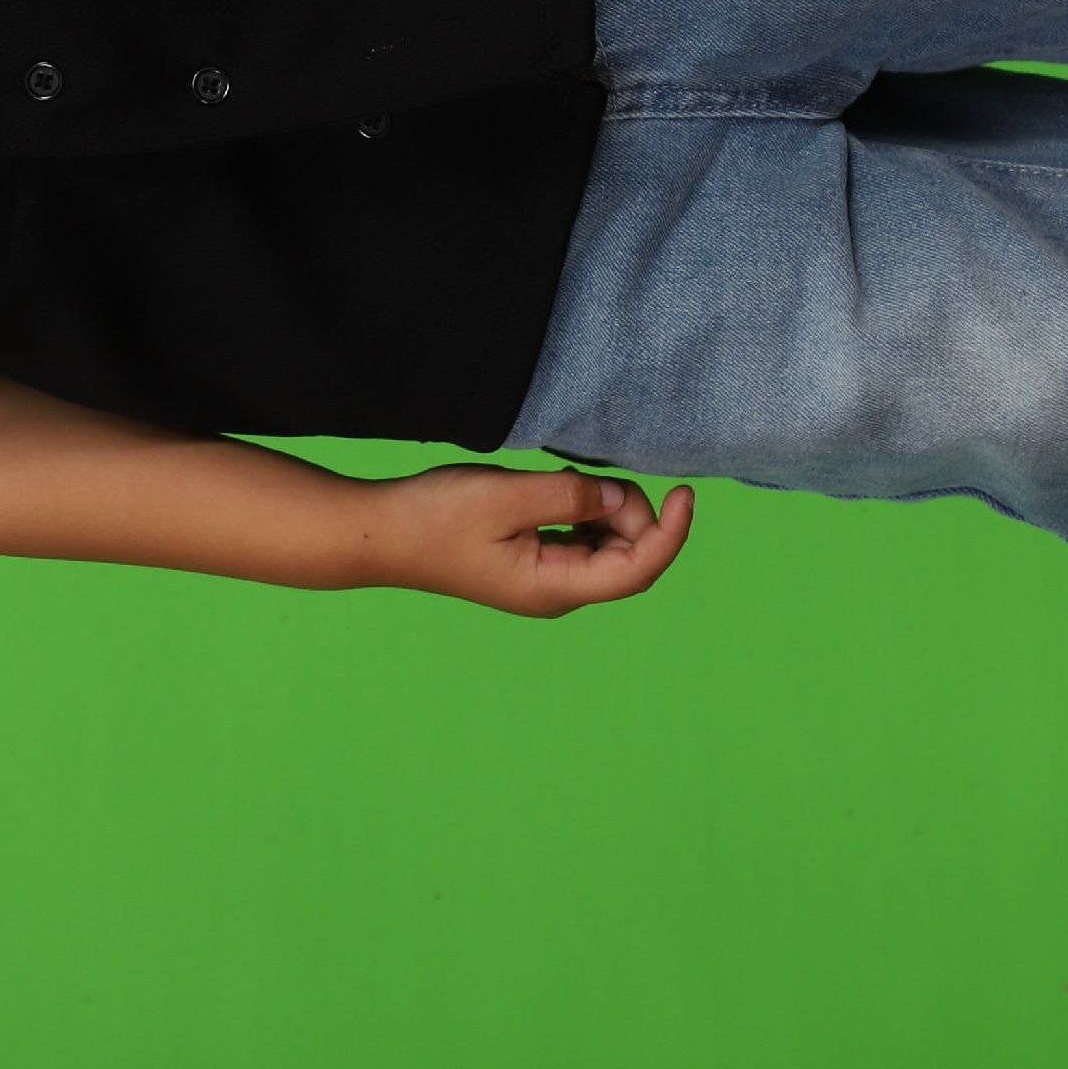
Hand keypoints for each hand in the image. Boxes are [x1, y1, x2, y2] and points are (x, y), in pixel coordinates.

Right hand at [362, 462, 694, 615]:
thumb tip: (616, 497)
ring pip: (606, 547)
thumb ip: (571, 496)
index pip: (638, 569)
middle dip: (630, 513)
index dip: (672, 532)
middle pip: (628, 557)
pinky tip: (555, 492)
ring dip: (604, 511)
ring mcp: (544, 580)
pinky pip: (580, 541)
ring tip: (560, 483)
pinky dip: (583, 513)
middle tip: (592, 476)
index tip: (686, 492)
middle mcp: (557, 592)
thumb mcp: (508, 495)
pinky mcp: (530, 563)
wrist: (381, 534)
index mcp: (555, 588)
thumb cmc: (436, 517)